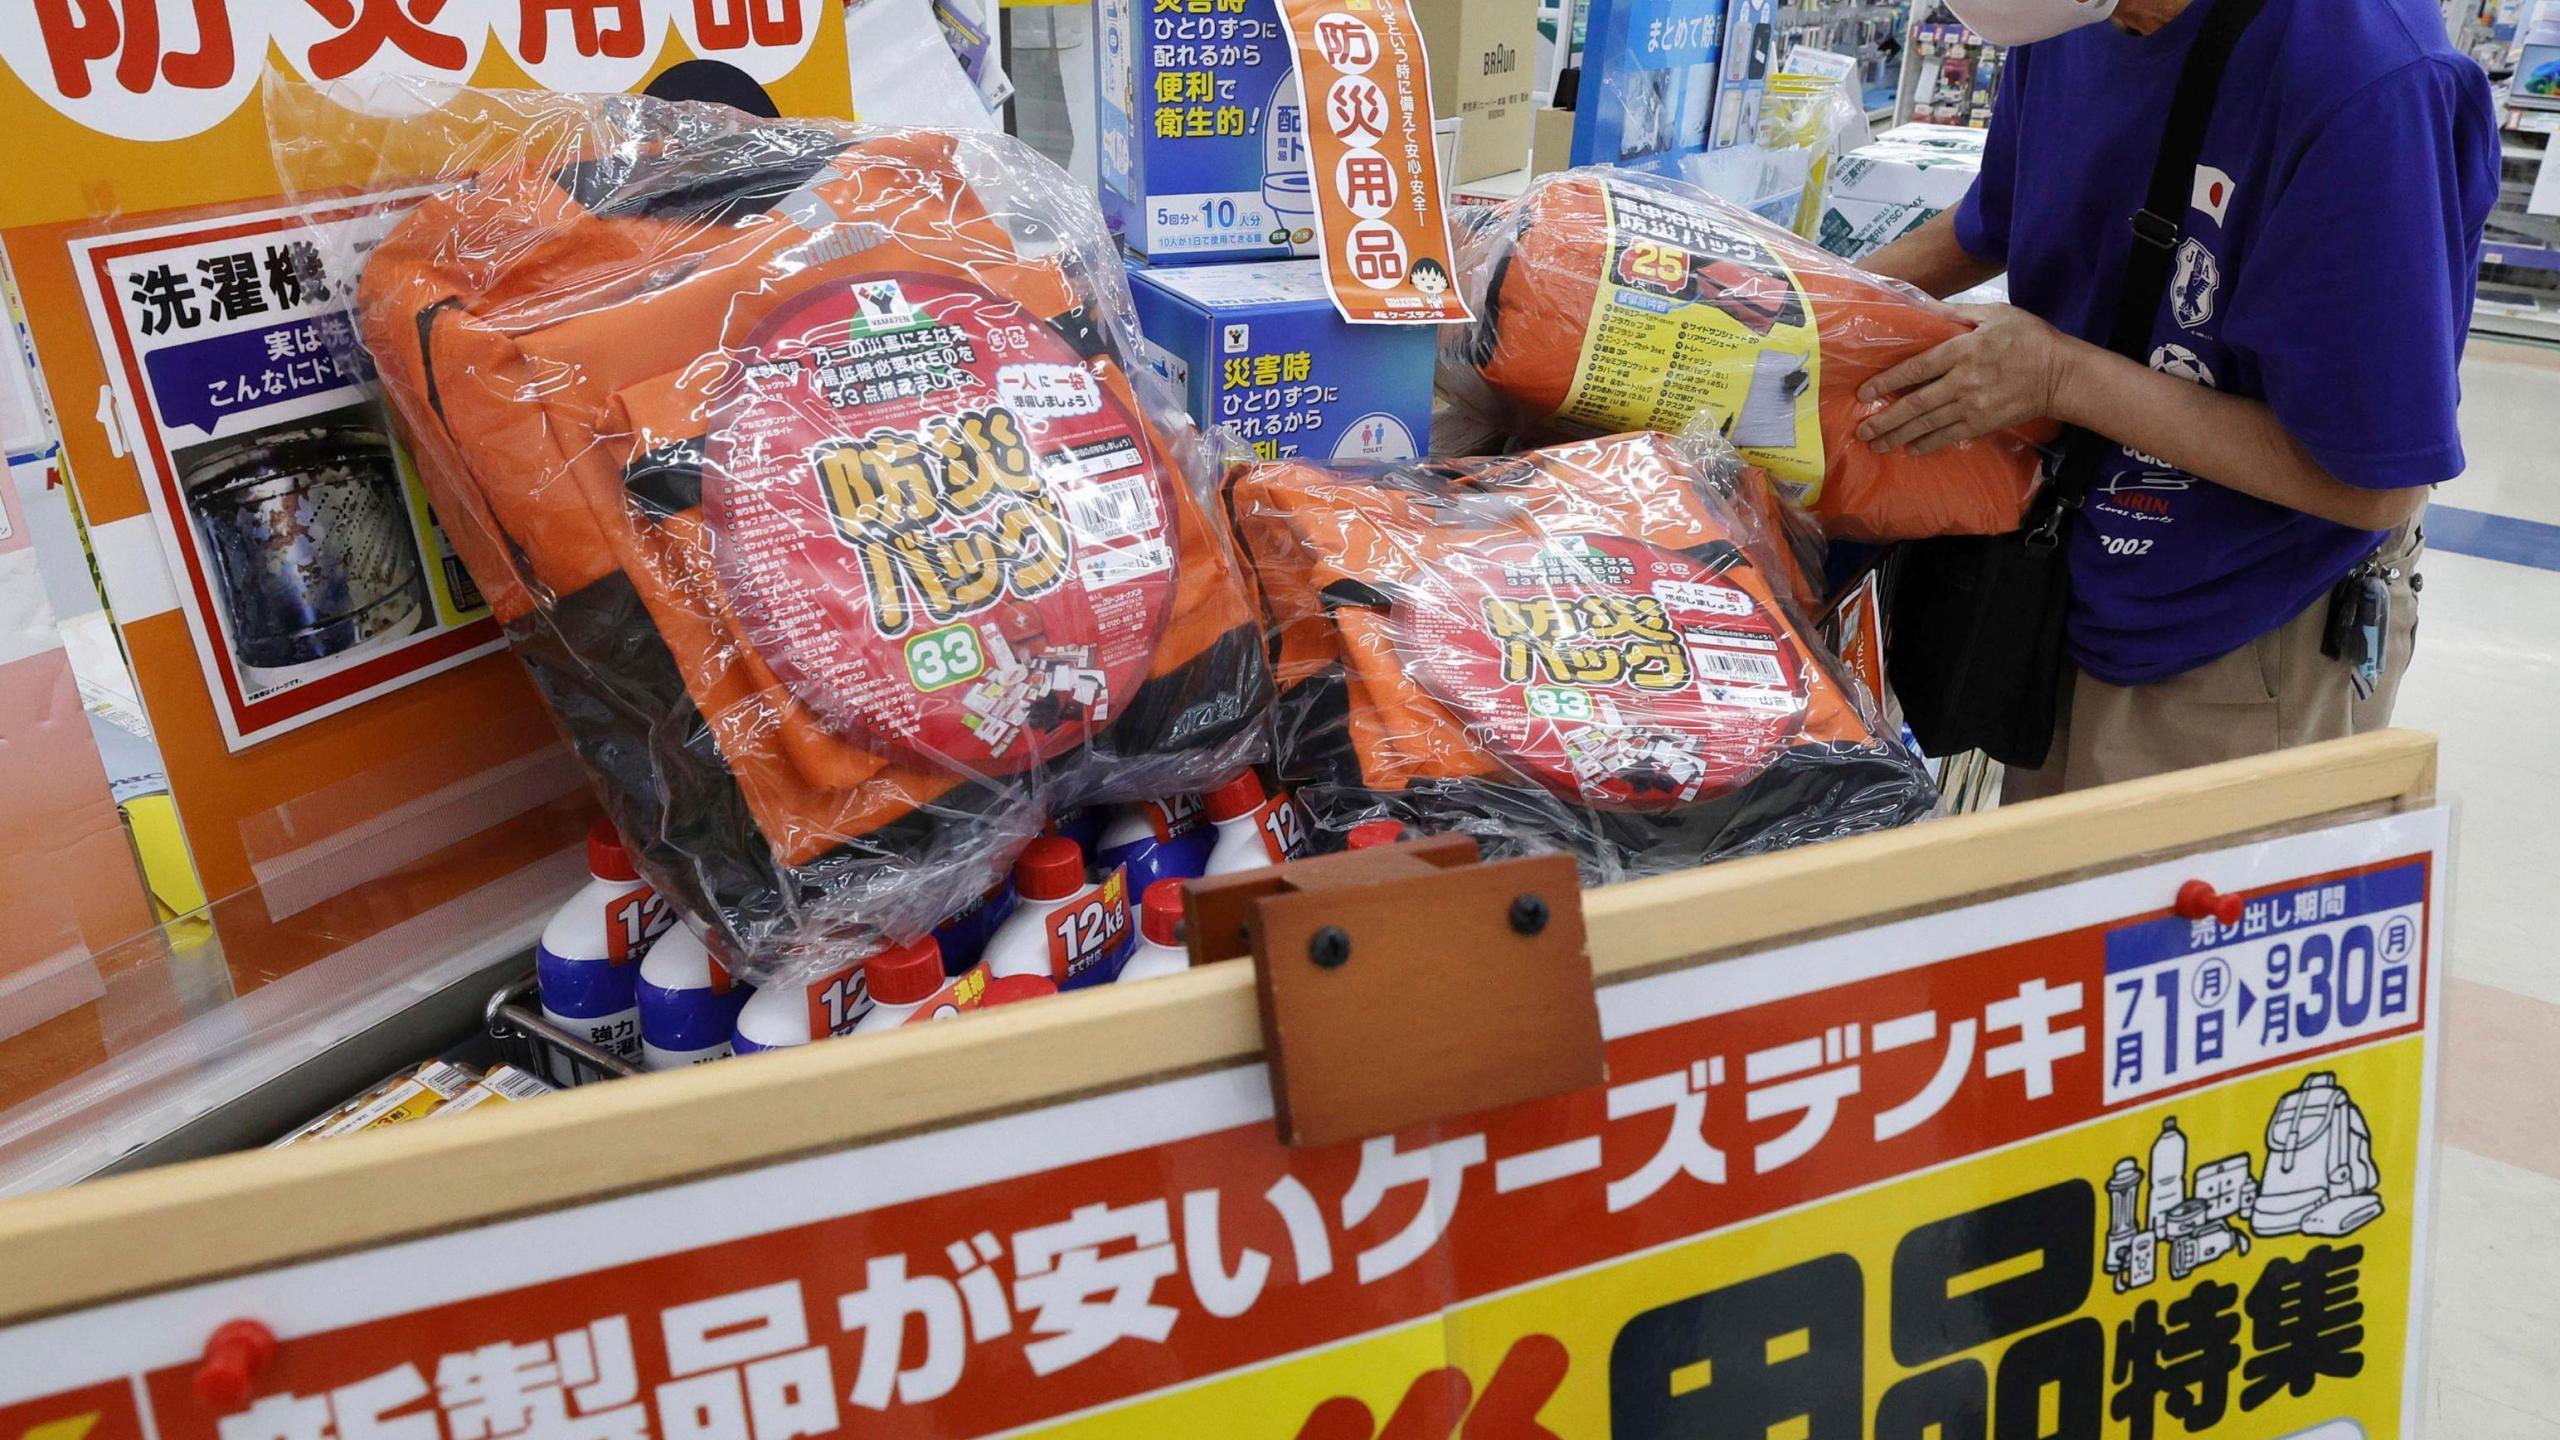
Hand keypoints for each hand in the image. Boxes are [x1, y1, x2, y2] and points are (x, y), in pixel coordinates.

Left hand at [1855, 304, 2079, 455]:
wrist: (2061, 374)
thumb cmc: (2028, 338)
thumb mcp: (1995, 314)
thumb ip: (1956, 314)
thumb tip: (1922, 307)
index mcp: (1963, 350)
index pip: (1916, 368)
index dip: (1887, 381)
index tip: (1865, 391)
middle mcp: (1964, 381)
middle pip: (1916, 403)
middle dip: (1885, 419)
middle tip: (1862, 430)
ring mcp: (1973, 406)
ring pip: (1928, 424)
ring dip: (1898, 436)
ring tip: (1876, 444)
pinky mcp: (1984, 424)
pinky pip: (1949, 437)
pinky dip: (1927, 444)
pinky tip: (1909, 449)